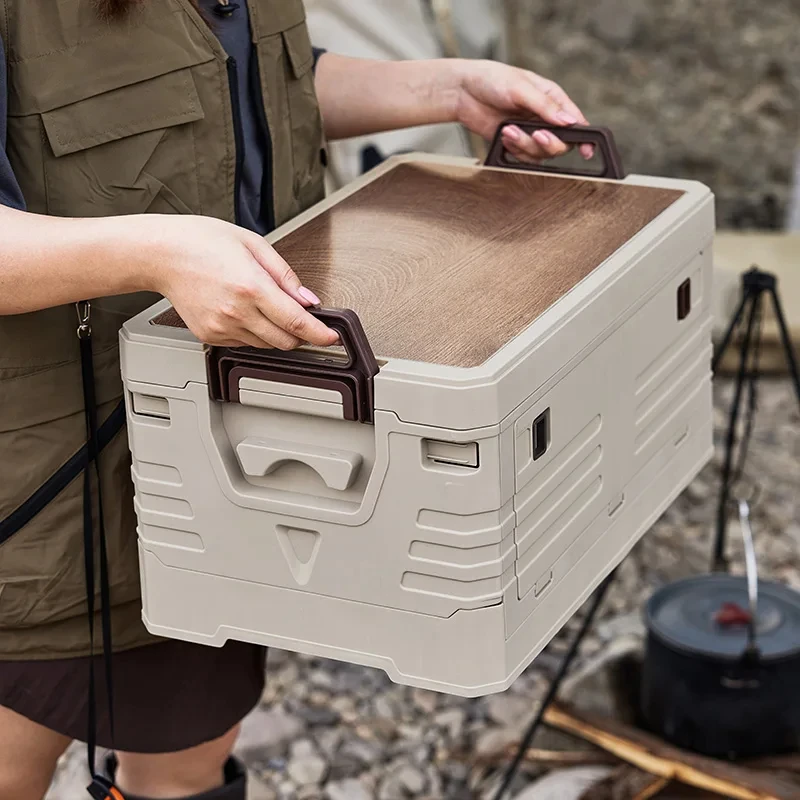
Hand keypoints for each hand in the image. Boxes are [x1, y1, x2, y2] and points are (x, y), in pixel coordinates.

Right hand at [138, 215, 337, 349]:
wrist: (161, 254)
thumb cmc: (202, 241)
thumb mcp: (253, 245)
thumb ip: (285, 275)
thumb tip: (308, 299)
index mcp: (251, 287)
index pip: (297, 322)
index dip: (320, 333)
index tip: (332, 336)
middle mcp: (236, 312)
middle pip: (285, 341)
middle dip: (300, 334)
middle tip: (302, 318)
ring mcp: (222, 327)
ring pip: (266, 345)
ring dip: (275, 333)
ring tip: (262, 304)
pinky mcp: (210, 335)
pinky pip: (244, 343)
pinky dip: (253, 333)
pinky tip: (242, 310)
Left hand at [452, 60, 592, 162]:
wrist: (463, 92)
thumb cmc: (492, 80)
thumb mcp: (521, 88)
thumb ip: (545, 107)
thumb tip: (570, 121)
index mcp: (552, 98)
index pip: (575, 120)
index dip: (584, 137)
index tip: (588, 149)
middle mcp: (544, 117)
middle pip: (560, 143)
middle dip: (548, 143)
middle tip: (534, 134)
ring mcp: (529, 131)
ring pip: (540, 153)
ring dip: (524, 145)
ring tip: (508, 130)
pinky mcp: (514, 143)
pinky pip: (523, 157)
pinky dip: (514, 150)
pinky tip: (504, 135)